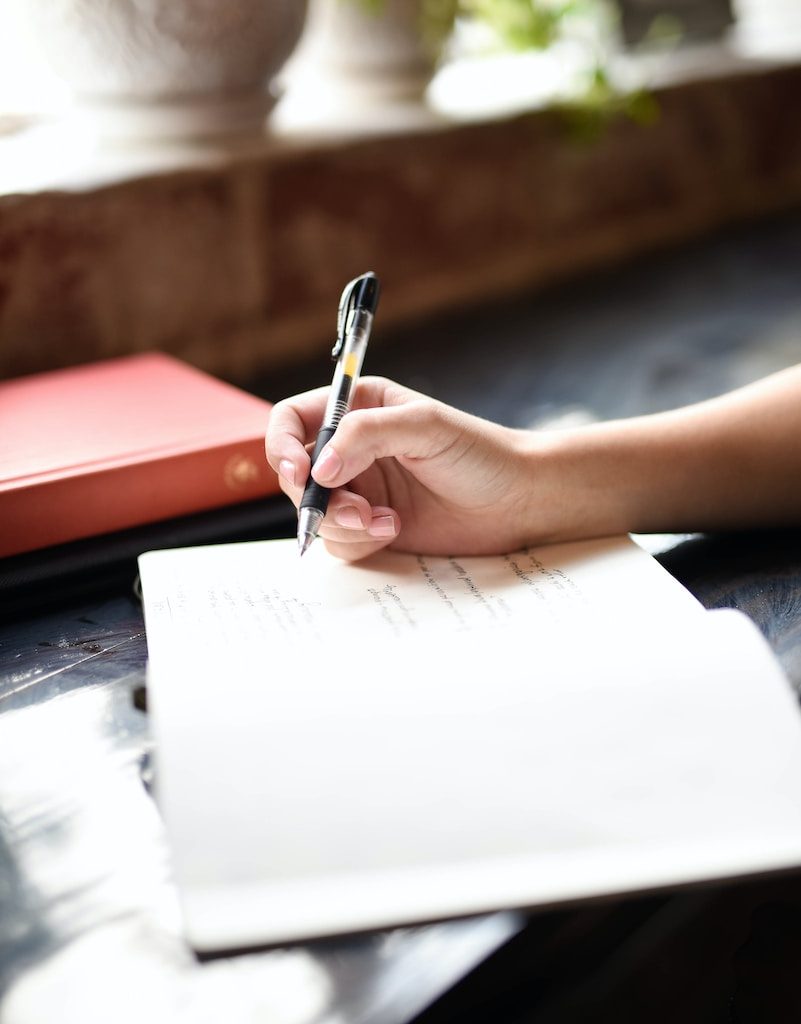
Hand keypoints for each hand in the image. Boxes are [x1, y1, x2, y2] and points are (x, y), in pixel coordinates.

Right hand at [265, 377, 539, 560]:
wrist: (518, 502)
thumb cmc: (481, 453)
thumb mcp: (425, 427)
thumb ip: (366, 435)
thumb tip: (318, 469)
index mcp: (358, 408)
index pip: (292, 421)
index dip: (282, 446)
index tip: (299, 473)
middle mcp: (351, 449)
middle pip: (295, 474)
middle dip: (316, 497)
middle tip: (354, 509)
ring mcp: (360, 490)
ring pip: (314, 513)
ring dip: (340, 523)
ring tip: (383, 522)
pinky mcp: (371, 527)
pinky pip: (338, 541)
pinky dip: (359, 541)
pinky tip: (394, 530)